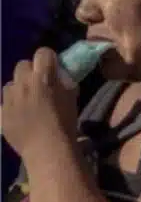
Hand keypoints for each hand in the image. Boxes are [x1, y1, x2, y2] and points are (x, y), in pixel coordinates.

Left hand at [1, 48, 78, 162]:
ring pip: (10, 84)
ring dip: (18, 89)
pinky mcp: (0, 113)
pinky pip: (2, 103)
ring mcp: (9, 99)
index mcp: (43, 77)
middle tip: (38, 84)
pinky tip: (16, 115)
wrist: (49, 149)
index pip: (43, 53)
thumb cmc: (66, 123)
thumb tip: (59, 77)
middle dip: (30, 71)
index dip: (48, 59)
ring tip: (26, 102)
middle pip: (22, 64)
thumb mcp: (72, 98)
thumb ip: (63, 83)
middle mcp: (23, 84)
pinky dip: (8, 106)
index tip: (53, 67)